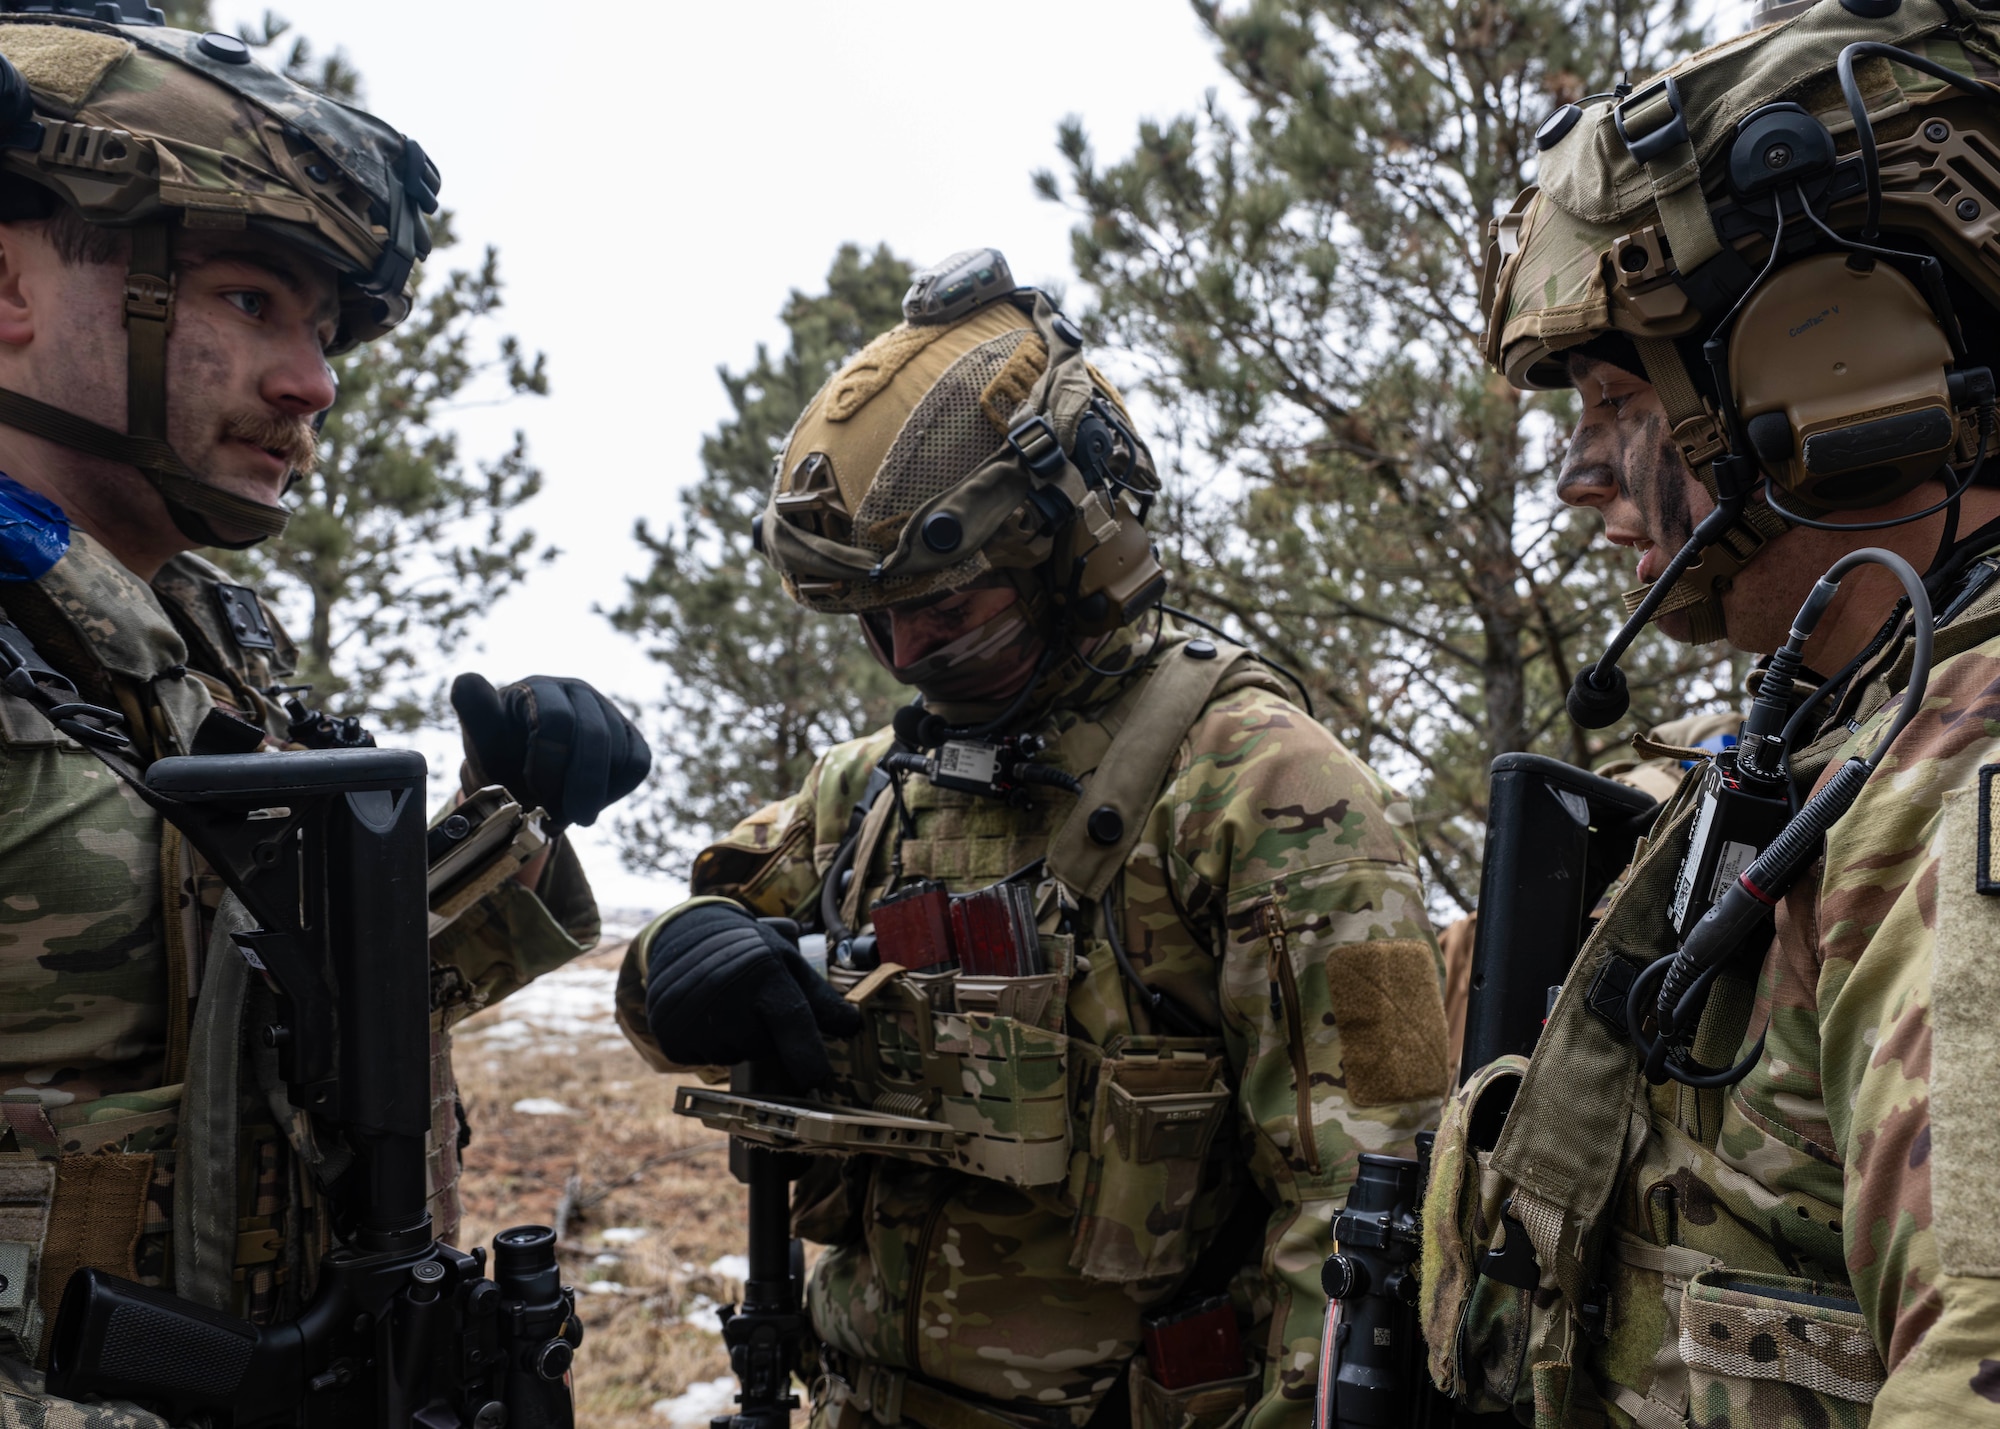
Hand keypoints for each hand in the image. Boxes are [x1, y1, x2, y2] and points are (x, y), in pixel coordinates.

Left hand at [451, 673, 649, 829]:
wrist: (523, 775)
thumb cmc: (499, 757)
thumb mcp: (480, 739)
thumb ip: (473, 711)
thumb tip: (466, 681)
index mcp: (535, 689)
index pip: (555, 718)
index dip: (546, 760)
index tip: (527, 787)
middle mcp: (572, 690)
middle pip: (591, 736)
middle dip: (577, 784)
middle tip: (560, 819)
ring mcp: (604, 709)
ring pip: (618, 750)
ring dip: (593, 792)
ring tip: (564, 811)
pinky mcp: (628, 732)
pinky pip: (637, 762)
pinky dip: (615, 790)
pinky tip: (589, 798)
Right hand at [644, 902, 860, 1089]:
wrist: (686, 935)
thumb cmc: (748, 950)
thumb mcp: (787, 961)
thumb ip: (820, 997)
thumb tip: (853, 1026)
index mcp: (764, 973)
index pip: (792, 1022)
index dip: (807, 1056)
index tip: (817, 1080)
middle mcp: (727, 995)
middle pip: (763, 1048)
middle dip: (766, 1036)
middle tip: (753, 1005)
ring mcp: (694, 1016)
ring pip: (734, 1056)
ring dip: (737, 1041)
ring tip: (727, 1006)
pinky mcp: (671, 1034)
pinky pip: (703, 1060)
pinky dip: (709, 1046)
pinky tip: (706, 1017)